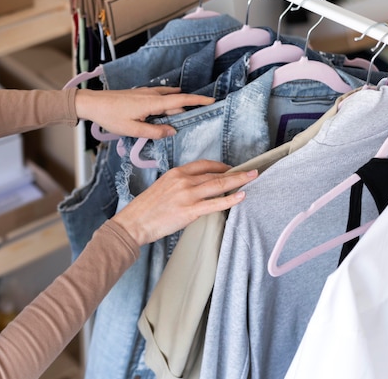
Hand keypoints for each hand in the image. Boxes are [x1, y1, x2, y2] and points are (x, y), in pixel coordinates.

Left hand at [74, 87, 214, 139]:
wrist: (93, 103)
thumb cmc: (111, 117)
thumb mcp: (133, 129)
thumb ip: (154, 131)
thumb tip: (173, 131)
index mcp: (153, 103)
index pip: (181, 99)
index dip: (198, 100)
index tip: (212, 100)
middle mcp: (152, 94)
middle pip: (176, 101)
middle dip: (186, 109)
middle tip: (193, 121)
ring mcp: (145, 92)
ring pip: (167, 98)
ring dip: (175, 107)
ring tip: (179, 119)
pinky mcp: (139, 94)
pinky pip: (159, 97)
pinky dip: (166, 103)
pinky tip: (164, 112)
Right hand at [111, 160, 257, 246]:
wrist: (134, 222)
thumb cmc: (145, 209)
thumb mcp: (162, 188)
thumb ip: (179, 185)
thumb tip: (195, 189)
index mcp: (175, 173)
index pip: (203, 164)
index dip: (220, 166)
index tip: (230, 169)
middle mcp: (183, 181)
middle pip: (215, 173)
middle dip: (235, 172)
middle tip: (251, 171)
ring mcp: (187, 195)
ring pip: (218, 185)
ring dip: (238, 181)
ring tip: (253, 178)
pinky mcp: (189, 211)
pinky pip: (215, 203)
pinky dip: (230, 199)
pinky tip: (241, 196)